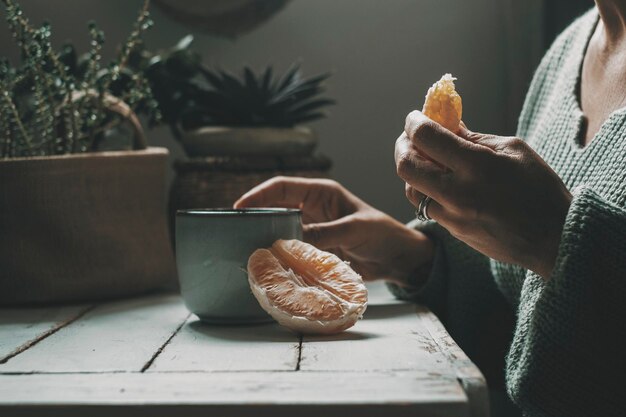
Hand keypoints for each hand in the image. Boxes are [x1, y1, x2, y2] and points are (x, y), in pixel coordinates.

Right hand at [234, 176, 434, 285]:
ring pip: (280, 229)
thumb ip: (324, 233)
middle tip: (237, 229)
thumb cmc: (382, 234)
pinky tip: (268, 262)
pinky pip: (290, 248)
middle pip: (276, 208)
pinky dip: (279, 254)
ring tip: (246, 247)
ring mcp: (312, 229)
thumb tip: (291, 240)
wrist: (397, 258)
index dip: (259, 194)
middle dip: (257, 216)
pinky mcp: (314, 248)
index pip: (283, 187)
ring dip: (266, 237)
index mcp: (321, 193)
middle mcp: (312, 208)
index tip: (240, 207)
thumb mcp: (354, 229)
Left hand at [395, 111, 571, 278]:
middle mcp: (457, 192)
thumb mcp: (513, 150)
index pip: (426, 137)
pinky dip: (424, 189)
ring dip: (411, 170)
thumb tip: (446, 124)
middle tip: (410, 137)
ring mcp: (452, 216)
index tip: (415, 118)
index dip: (414, 122)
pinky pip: (425, 207)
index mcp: (476, 165)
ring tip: (424, 159)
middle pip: (406, 165)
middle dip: (402, 145)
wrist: (553, 238)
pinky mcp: (452, 231)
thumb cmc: (539, 188)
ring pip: (410, 189)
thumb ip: (474, 138)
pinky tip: (437, 181)